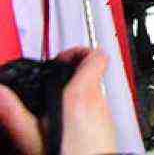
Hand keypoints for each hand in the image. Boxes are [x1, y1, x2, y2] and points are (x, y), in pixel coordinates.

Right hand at [0, 48, 117, 154]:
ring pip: (93, 94)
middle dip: (68, 78)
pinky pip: (95, 112)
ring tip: (52, 108)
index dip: (77, 51)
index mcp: (82, 96)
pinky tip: (63, 127)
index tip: (60, 58)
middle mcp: (99, 102)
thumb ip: (14, 112)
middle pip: (91, 75)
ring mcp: (106, 115)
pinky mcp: (107, 129)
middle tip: (49, 84)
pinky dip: (80, 113)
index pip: (95, 55)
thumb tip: (0, 94)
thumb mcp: (30, 137)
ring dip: (74, 96)